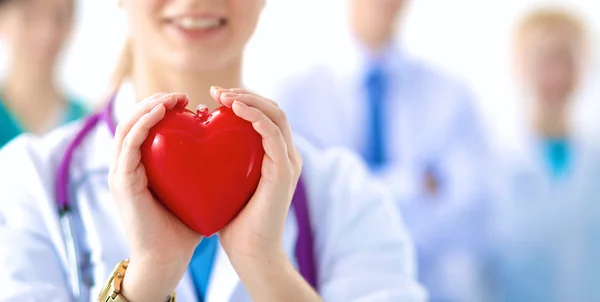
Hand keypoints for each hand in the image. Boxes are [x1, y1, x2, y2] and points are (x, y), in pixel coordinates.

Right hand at [108, 93, 201, 300]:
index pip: (145, 126)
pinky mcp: (121, 182)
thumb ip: (204, 168)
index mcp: (141, 166)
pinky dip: (143, 123)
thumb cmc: (184, 227)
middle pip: (133, 119)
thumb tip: (230, 148)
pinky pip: (128, 144)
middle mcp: (127, 166)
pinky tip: (161, 112)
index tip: (188, 100)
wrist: (166, 260)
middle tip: (180, 95)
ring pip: (126, 126)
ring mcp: (120, 173)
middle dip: (155, 100)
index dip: (162, 107)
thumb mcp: (195, 189)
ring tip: (171, 98)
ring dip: (148, 106)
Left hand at [213, 87, 319, 301]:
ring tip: (222, 95)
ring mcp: (288, 162)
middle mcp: (287, 155)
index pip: (265, 116)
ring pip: (276, 114)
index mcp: (275, 157)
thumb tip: (198, 144)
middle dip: (245, 94)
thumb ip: (223, 162)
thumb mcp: (227, 183)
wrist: (250, 253)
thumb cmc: (234, 223)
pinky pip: (273, 133)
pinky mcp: (284, 170)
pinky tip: (233, 109)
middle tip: (216, 91)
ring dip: (249, 99)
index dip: (243, 100)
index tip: (214, 96)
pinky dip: (254, 116)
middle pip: (273, 109)